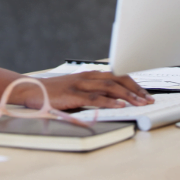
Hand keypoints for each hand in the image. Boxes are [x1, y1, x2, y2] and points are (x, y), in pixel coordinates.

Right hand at [16, 71, 153, 110]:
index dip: (134, 83)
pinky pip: (94, 98)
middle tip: (148, 99)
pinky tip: (119, 105)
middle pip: (117, 80)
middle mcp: (88, 76)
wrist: (32, 90)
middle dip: (135, 89)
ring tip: (140, 103)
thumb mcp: (78, 89)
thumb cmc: (55, 92)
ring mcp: (80, 84)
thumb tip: (114, 100)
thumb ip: (94, 92)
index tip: (146, 93)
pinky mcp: (73, 94)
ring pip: (109, 87)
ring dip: (127, 95)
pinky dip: (109, 102)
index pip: (118, 75)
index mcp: (90, 74)